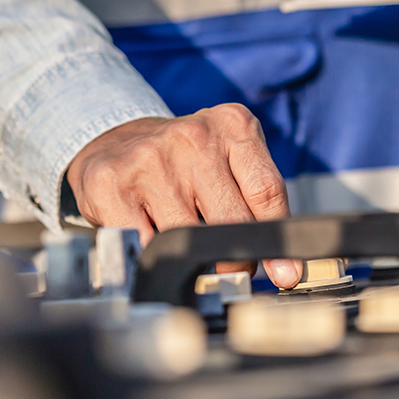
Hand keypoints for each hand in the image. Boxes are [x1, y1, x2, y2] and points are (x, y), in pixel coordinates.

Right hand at [66, 106, 302, 287]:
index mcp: (232, 124)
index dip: (277, 241)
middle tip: (230, 267)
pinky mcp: (112, 184)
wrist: (116, 139)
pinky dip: (155, 257)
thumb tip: (287, 272)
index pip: (267, 191)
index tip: (284, 273)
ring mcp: (150, 159)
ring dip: (194, 260)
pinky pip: (145, 244)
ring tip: (190, 252)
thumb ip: (262, 207)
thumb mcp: (230, 162)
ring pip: (188, 238)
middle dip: (236, 258)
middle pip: (232, 221)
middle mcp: (192, 137)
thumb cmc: (185, 160)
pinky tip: (155, 246)